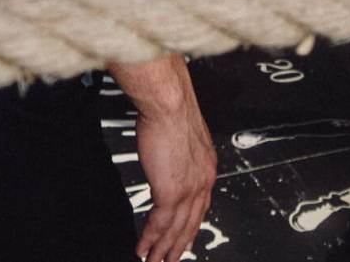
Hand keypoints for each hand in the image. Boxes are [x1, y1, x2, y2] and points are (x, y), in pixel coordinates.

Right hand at [132, 94, 214, 261]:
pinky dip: (150, 239)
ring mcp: (188, 189)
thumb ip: (180, 151)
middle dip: (179, 246)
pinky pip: (159, 224)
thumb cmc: (172, 108)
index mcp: (207, 167)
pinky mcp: (170, 192)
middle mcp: (203, 181)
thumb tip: (170, 153)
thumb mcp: (183, 134)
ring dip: (163, 250)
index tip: (186, 239)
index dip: (192, 226)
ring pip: (176, 229)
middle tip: (170, 261)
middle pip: (191, 223)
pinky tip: (143, 249)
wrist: (169, 103)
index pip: (201, 206)